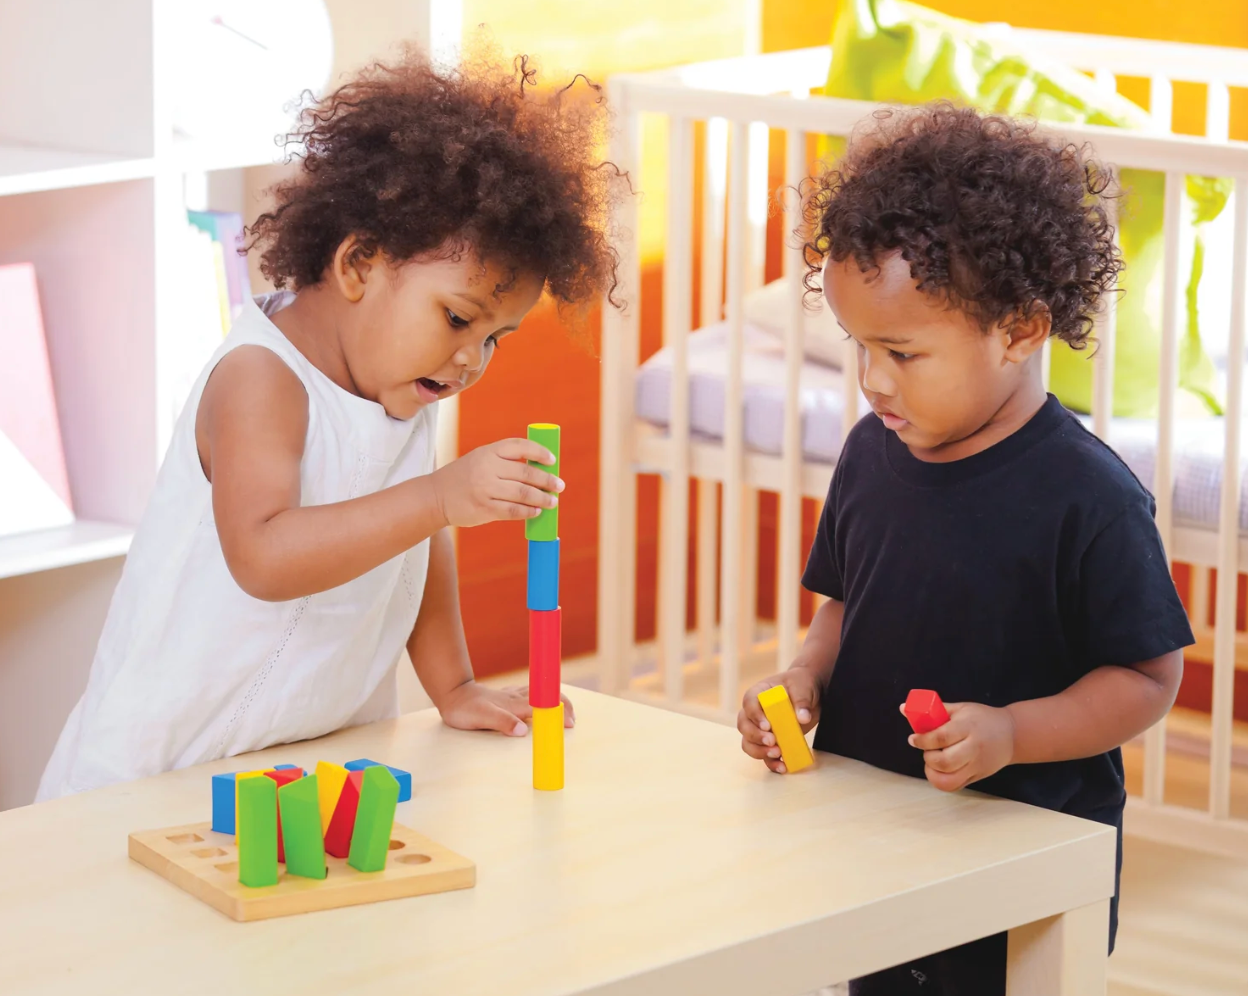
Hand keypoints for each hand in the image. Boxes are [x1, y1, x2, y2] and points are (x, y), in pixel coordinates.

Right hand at [430, 439, 562, 527]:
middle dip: (547, 480)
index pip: (520, 446)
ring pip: (524, 493)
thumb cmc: (464, 477)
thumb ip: (504, 461)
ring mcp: (485, 489)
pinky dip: (529, 511)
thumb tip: (540, 471)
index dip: (539, 452)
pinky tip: (536, 512)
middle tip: (559, 486)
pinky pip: (514, 511)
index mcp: (488, 451)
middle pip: (527, 472)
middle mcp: (487, 468)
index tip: (552, 460)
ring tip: (553, 501)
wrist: (435, 497)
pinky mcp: (485, 508)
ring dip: (543, 498)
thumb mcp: (480, 460)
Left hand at [437, 680, 575, 736]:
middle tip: (572, 720)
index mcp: (515, 704)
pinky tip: (539, 703)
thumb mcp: (482, 718)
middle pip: (548, 697)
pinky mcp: (506, 695)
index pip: (545, 706)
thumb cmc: (465, 708)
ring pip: (541, 694)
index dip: (560, 712)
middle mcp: (516, 698)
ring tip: (564, 713)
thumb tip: (523, 731)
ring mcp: (512, 695)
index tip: (569, 724)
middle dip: (564, 705)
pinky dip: (542, 699)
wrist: (452, 694)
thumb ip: (503, 723)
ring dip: (555, 702)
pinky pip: (530, 694)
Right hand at [738, 666, 822, 772]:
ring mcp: (760, 728)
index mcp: (759, 693)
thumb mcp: (803, 687)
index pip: (749, 703)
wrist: (810, 694)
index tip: (767, 726)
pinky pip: (763, 754)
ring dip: (759, 751)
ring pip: (748, 742)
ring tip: (777, 754)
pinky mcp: (770, 741)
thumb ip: (802, 701)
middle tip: (772, 742)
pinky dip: (771, 762)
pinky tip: (783, 766)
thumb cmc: (801, 685)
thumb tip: (803, 718)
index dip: (755, 716)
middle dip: (755, 736)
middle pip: (744, 725)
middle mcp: (754, 712)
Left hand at [903, 701, 1014, 791]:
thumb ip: (933, 711)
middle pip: (944, 762)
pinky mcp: (978, 777)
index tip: (913, 739)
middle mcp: (974, 748)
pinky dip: (942, 780)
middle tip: (927, 749)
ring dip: (933, 772)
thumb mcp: (960, 709)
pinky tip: (941, 769)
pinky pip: (955, 786)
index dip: (923, 740)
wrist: (1012, 735)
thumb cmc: (982, 718)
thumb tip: (904, 708)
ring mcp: (977, 766)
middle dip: (928, 757)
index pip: (942, 737)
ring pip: (949, 780)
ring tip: (933, 761)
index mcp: (969, 727)